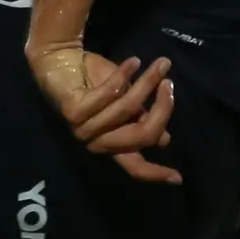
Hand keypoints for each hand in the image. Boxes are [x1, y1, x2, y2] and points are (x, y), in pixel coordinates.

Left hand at [30, 41, 180, 185]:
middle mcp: (96, 142)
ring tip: (160, 64)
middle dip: (162, 110)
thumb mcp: (126, 101)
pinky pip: (109, 93)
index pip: (134, 167)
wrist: (62, 60)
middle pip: (139, 137)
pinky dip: (125, 74)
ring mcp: (83, 129)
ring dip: (147, 82)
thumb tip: (164, 139)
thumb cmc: (96, 81)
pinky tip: (134, 61)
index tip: (178, 178)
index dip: (156, 173)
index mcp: (110, 144)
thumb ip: (141, 119)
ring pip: (127, 109)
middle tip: (170, 85)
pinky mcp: (73, 111)